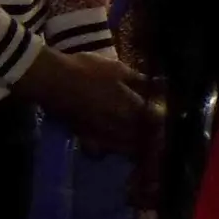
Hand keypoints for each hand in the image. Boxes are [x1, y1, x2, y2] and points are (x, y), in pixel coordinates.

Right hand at [17, 48, 156, 158]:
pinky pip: (101, 149)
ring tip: (135, 143)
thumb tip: (161, 84)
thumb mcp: (116, 69)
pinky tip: (109, 145)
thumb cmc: (86, 71)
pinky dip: (108, 149)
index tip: (166, 119)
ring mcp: (100, 133)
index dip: (162, 121)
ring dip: (132, 147)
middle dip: (150, 137)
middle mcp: (119, 126)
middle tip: (155, 135)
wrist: (51, 80)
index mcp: (131, 108)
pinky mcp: (83, 135)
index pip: (155, 120)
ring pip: (122, 147)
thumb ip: (140, 79)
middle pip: (141, 138)